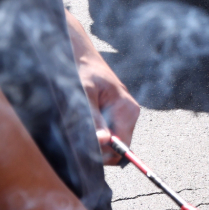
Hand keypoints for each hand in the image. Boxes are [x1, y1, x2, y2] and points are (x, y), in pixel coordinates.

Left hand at [71, 15, 139, 162]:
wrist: (82, 56)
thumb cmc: (83, 71)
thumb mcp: (85, 94)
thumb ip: (94, 118)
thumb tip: (104, 141)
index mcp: (127, 109)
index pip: (122, 146)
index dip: (104, 154)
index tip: (86, 152)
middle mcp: (129, 114)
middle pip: (118, 148)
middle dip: (98, 149)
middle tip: (79, 139)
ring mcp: (124, 115)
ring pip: (112, 143)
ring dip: (95, 142)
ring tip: (79, 127)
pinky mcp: (116, 115)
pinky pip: (109, 135)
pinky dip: (96, 135)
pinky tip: (85, 124)